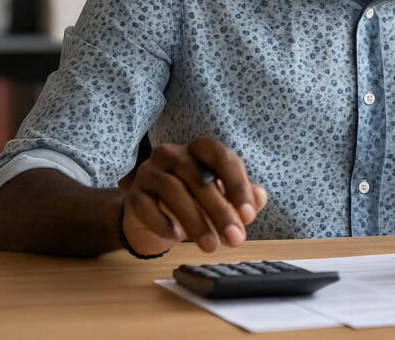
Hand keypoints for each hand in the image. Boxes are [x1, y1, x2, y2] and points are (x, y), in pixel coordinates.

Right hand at [121, 136, 267, 254]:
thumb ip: (243, 196)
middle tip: (234, 238)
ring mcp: (150, 172)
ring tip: (211, 246)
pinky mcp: (134, 194)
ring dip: (196, 222)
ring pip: (173, 191)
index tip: (249, 215)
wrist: (152, 217)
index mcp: (200, 149)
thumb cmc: (195, 201)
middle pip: (198, 177)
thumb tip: (259, 198)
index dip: (237, 185)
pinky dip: (163, 223)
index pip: (221, 157)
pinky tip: (175, 236)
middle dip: (220, 211)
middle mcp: (173, 154)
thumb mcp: (223, 197)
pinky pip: (147, 207)